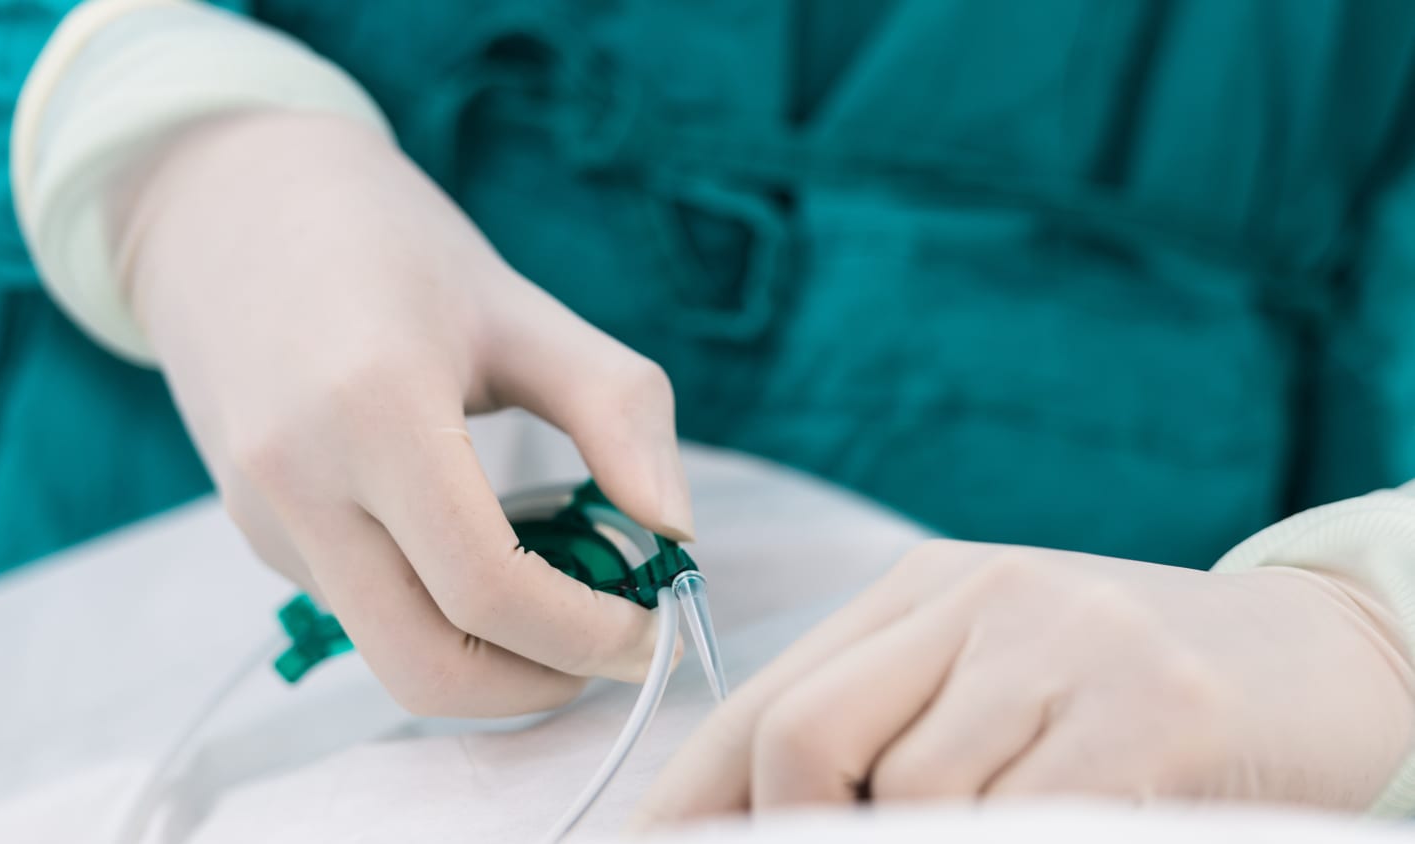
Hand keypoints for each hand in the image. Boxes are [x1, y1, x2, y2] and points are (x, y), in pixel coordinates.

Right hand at [120, 110, 692, 715]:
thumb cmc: (393, 247)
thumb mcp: (523, 308)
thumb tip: (677, 531)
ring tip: (558, 588)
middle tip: (611, 648)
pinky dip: (439, 614)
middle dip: (538, 685)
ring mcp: (263, 517)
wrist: (230, 207)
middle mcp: (298, 481)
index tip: (655, 626)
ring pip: (390, 652)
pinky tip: (479, 549)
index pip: (488, 590)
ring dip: (490, 658)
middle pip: (425, 668)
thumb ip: (616, 412)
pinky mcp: (254, 532)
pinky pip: (361, 610)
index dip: (589, 634)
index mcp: (374, 410)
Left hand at [635, 539, 1414, 824]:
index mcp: (924, 589)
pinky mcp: (1155, 709)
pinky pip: (1025, 823)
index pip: (763, 702)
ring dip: (925, 842)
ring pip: (914, 800)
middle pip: (804, 740)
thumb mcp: (990, 682)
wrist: (1326, 654)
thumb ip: (881, 736)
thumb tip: (760, 818)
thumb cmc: (1128, 689)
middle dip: (795, 829)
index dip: (689, 801)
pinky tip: (1060, 825)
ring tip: (1001, 820)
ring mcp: (1068, 647)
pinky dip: (1014, 843)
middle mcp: (982, 598)